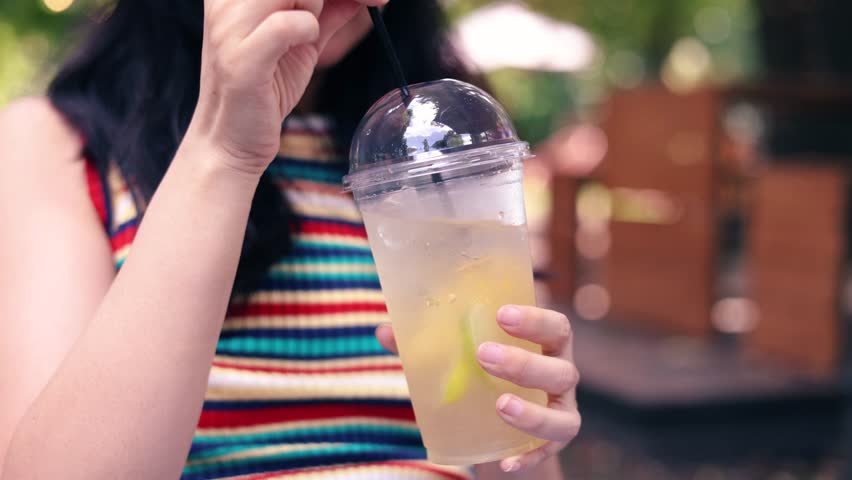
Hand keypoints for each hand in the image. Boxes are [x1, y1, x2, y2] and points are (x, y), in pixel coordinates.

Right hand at [187, 0, 385, 175]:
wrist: (232, 139)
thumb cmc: (266, 87)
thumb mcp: (303, 41)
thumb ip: (330, 11)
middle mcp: (226, 0)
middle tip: (371, 0)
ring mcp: (229, 25)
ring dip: (315, 6)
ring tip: (310, 31)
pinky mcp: (240, 57)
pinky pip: (289, 24)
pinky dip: (307, 30)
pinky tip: (305, 42)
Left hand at [376, 305, 579, 472]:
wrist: (503, 422)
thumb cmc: (484, 374)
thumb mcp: (462, 357)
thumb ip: (429, 344)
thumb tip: (384, 330)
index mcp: (544, 344)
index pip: (554, 326)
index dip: (534, 319)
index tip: (501, 313)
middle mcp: (560, 374)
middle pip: (560, 368)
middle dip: (523, 362)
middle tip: (483, 356)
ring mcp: (561, 410)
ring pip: (562, 416)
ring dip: (532, 413)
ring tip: (500, 405)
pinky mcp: (554, 442)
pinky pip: (549, 453)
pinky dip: (529, 456)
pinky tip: (507, 462)